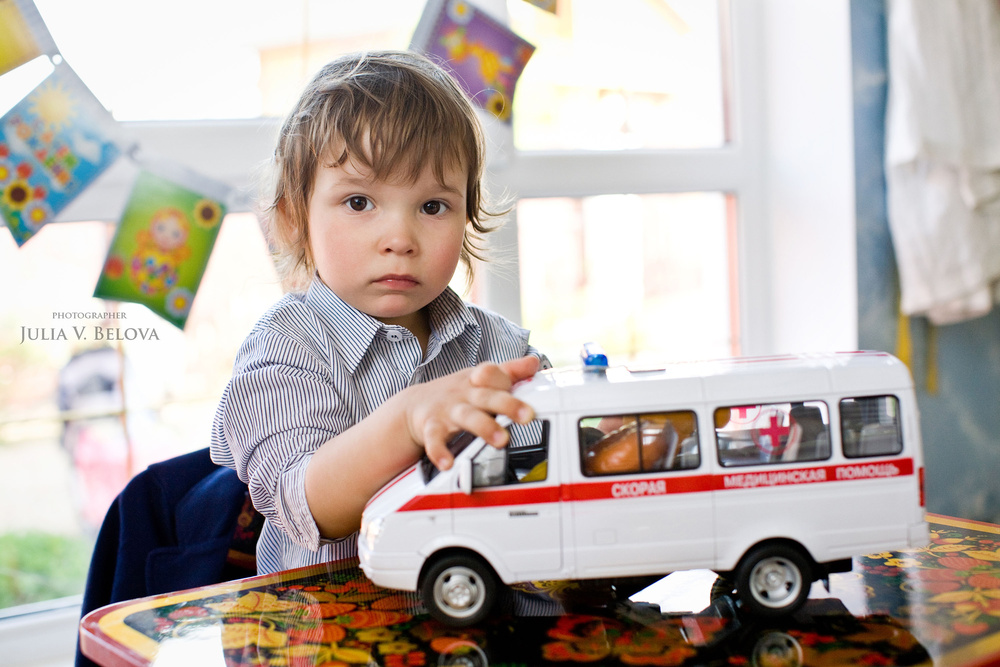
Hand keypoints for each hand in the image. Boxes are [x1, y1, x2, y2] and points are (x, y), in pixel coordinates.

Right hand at [403, 355, 539, 470]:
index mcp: (478, 382)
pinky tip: (448, 463)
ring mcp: (448, 411)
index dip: (505, 375)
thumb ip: (509, 371)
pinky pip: (434, 440)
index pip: (493, 373)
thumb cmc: (456, 393)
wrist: (414, 405)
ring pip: (467, 417)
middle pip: (487, 396)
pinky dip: (439, 452)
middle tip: (527, 415)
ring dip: (484, 428)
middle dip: (507, 404)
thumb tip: (535, 362)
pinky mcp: (431, 428)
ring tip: (500, 441)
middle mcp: (465, 394)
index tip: (525, 373)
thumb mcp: (480, 378)